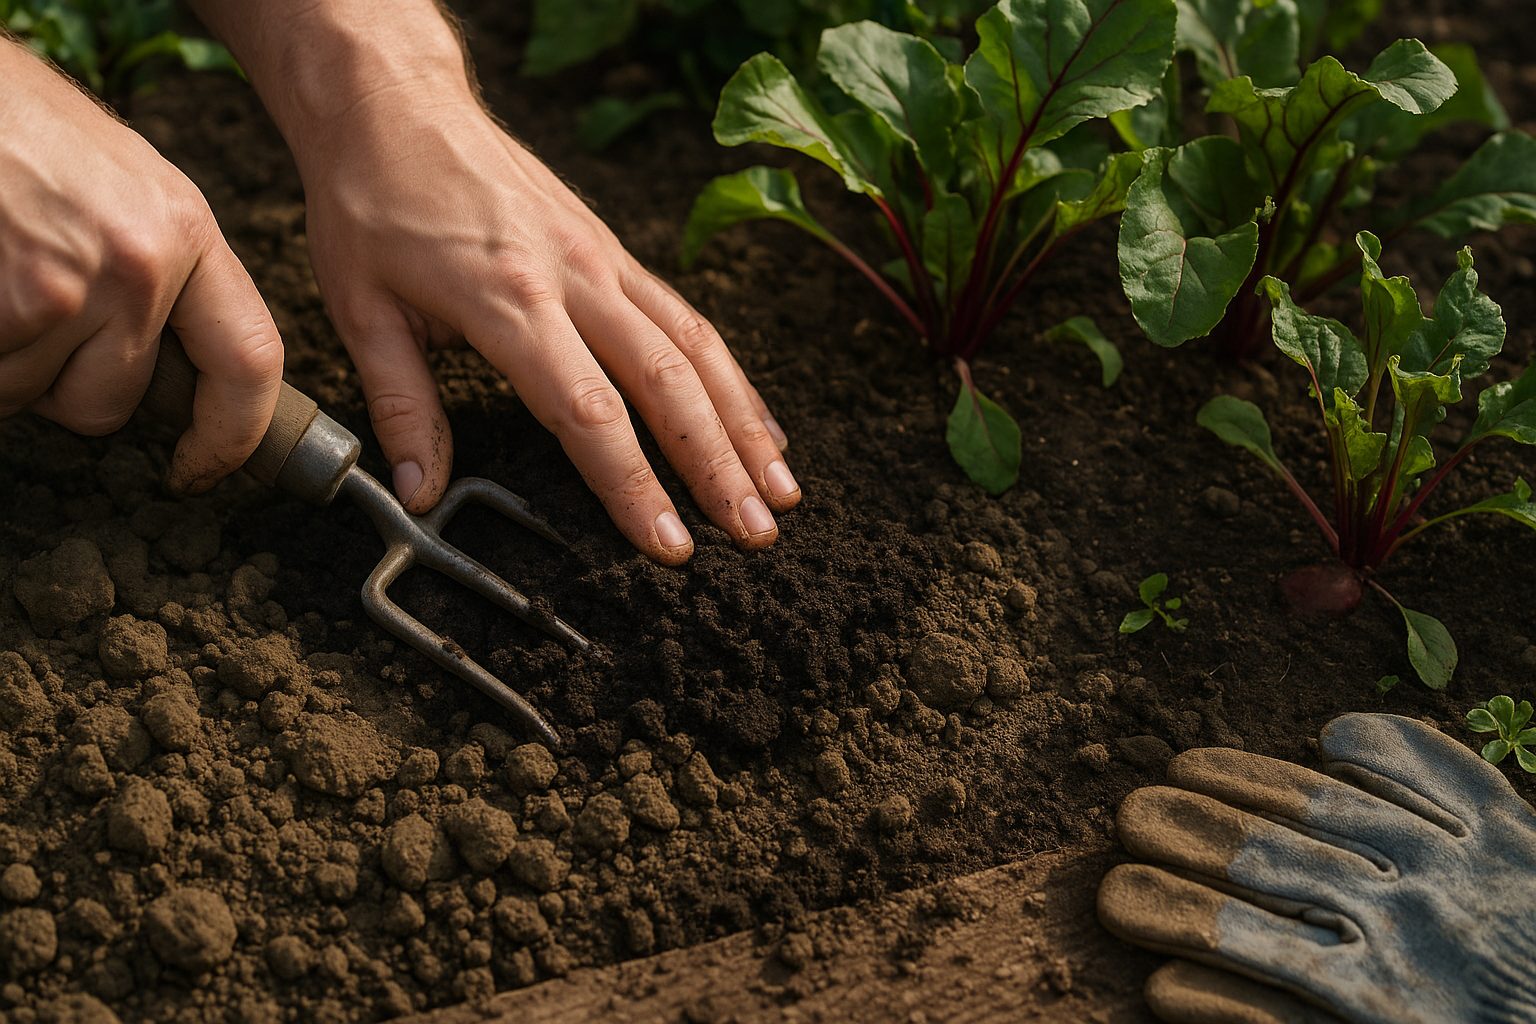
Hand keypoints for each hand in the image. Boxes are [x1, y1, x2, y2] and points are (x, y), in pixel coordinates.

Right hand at [0, 41, 282, 491]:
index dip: (231, 435)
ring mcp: (62, 290)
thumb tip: (176, 369)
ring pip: (35, 397)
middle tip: (34, 312)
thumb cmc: (20, 129)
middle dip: (65, 384)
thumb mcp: (125, 187)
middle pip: (113, 403)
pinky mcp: (3, 308)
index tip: (204, 467)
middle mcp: (138, 266)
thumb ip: (164, 272)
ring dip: (9, 365)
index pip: (249, 362)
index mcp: (186, 232)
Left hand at [291, 85, 799, 564]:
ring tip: (783, 492)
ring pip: (696, 348)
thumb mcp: (361, 308)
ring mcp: (604, 259)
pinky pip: (688, 317)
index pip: (587, 409)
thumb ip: (401, 407)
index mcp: (507, 299)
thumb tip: (419, 496)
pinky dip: (732, 377)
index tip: (669, 545)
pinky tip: (759, 424)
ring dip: (746, 425)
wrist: (394, 101)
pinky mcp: (615, 250)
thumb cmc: (372, 202)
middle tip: (757, 535)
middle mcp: (574, 277)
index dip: (634, 483)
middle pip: (667, 381)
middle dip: (718, 466)